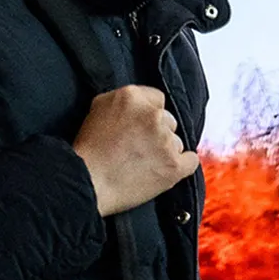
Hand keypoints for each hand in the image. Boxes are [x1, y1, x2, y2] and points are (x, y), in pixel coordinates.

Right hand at [72, 86, 199, 217]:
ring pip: (176, 142)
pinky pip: (191, 160)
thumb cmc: (88, 151)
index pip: (157, 99)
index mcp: (132, 97)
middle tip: (139, 148)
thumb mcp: (98, 110)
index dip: (149, 114)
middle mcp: (153, 115)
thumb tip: (140, 104)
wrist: (87, 182)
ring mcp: (166, 140)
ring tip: (143, 164)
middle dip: (157, 133)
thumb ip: (124, 102)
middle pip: (169, 121)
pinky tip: (166, 170)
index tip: (142, 127)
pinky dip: (182, 166)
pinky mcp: (174, 164)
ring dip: (165, 151)